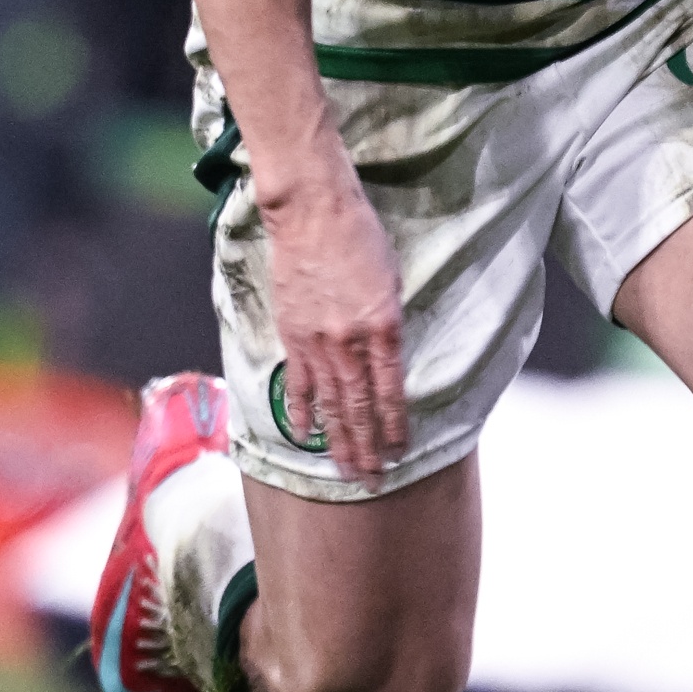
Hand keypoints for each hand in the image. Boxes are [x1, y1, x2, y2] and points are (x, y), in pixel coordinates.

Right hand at [262, 153, 409, 480]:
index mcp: (383, 327)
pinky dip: (303, 412)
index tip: (400, 453)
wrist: (312, 212)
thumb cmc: (361, 237)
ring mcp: (318, 341)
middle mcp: (351, 342)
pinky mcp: (292, 334)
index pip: (391, 392)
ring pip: (331, 404)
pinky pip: (299, 383)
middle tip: (374, 480)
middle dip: (368, 448)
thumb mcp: (391, 281)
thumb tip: (386, 361)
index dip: (394, 427)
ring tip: (346, 470)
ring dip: (339, 441)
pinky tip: (306, 437)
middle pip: (360, 407)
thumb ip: (387, 326)